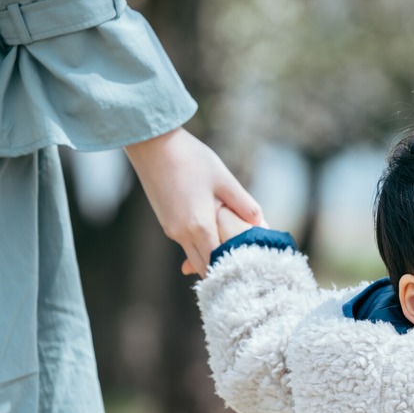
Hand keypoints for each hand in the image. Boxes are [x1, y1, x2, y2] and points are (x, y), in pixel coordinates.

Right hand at [124, 127, 263, 276]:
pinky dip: (201, 246)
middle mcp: (182, 234)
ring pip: (194, 256)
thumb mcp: (224, 180)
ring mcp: (171, 230)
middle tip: (245, 264)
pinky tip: (216, 234)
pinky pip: (187, 244)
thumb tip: (261, 224)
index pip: (218, 263)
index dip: (235, 268)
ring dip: (211, 257)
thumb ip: (244, 205)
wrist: (152, 144)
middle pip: (205, 267)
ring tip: (234, 250)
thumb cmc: (190, 158)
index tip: (250, 267)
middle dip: (223, 268)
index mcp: (199, 227)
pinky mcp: (166, 222)